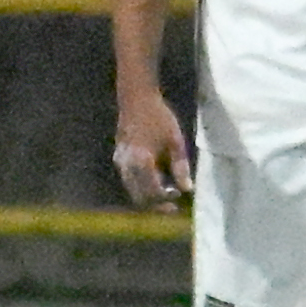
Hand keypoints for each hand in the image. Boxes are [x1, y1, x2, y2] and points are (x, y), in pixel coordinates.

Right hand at [113, 91, 191, 210]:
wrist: (136, 100)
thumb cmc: (159, 118)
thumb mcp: (176, 142)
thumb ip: (181, 168)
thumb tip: (187, 190)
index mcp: (142, 161)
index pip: (152, 192)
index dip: (165, 200)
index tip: (178, 197)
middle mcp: (127, 165)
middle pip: (139, 197)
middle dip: (156, 205)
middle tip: (172, 206)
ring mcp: (120, 162)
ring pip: (132, 191)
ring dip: (148, 198)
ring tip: (166, 195)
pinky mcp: (118, 159)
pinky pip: (129, 181)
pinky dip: (141, 187)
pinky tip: (156, 182)